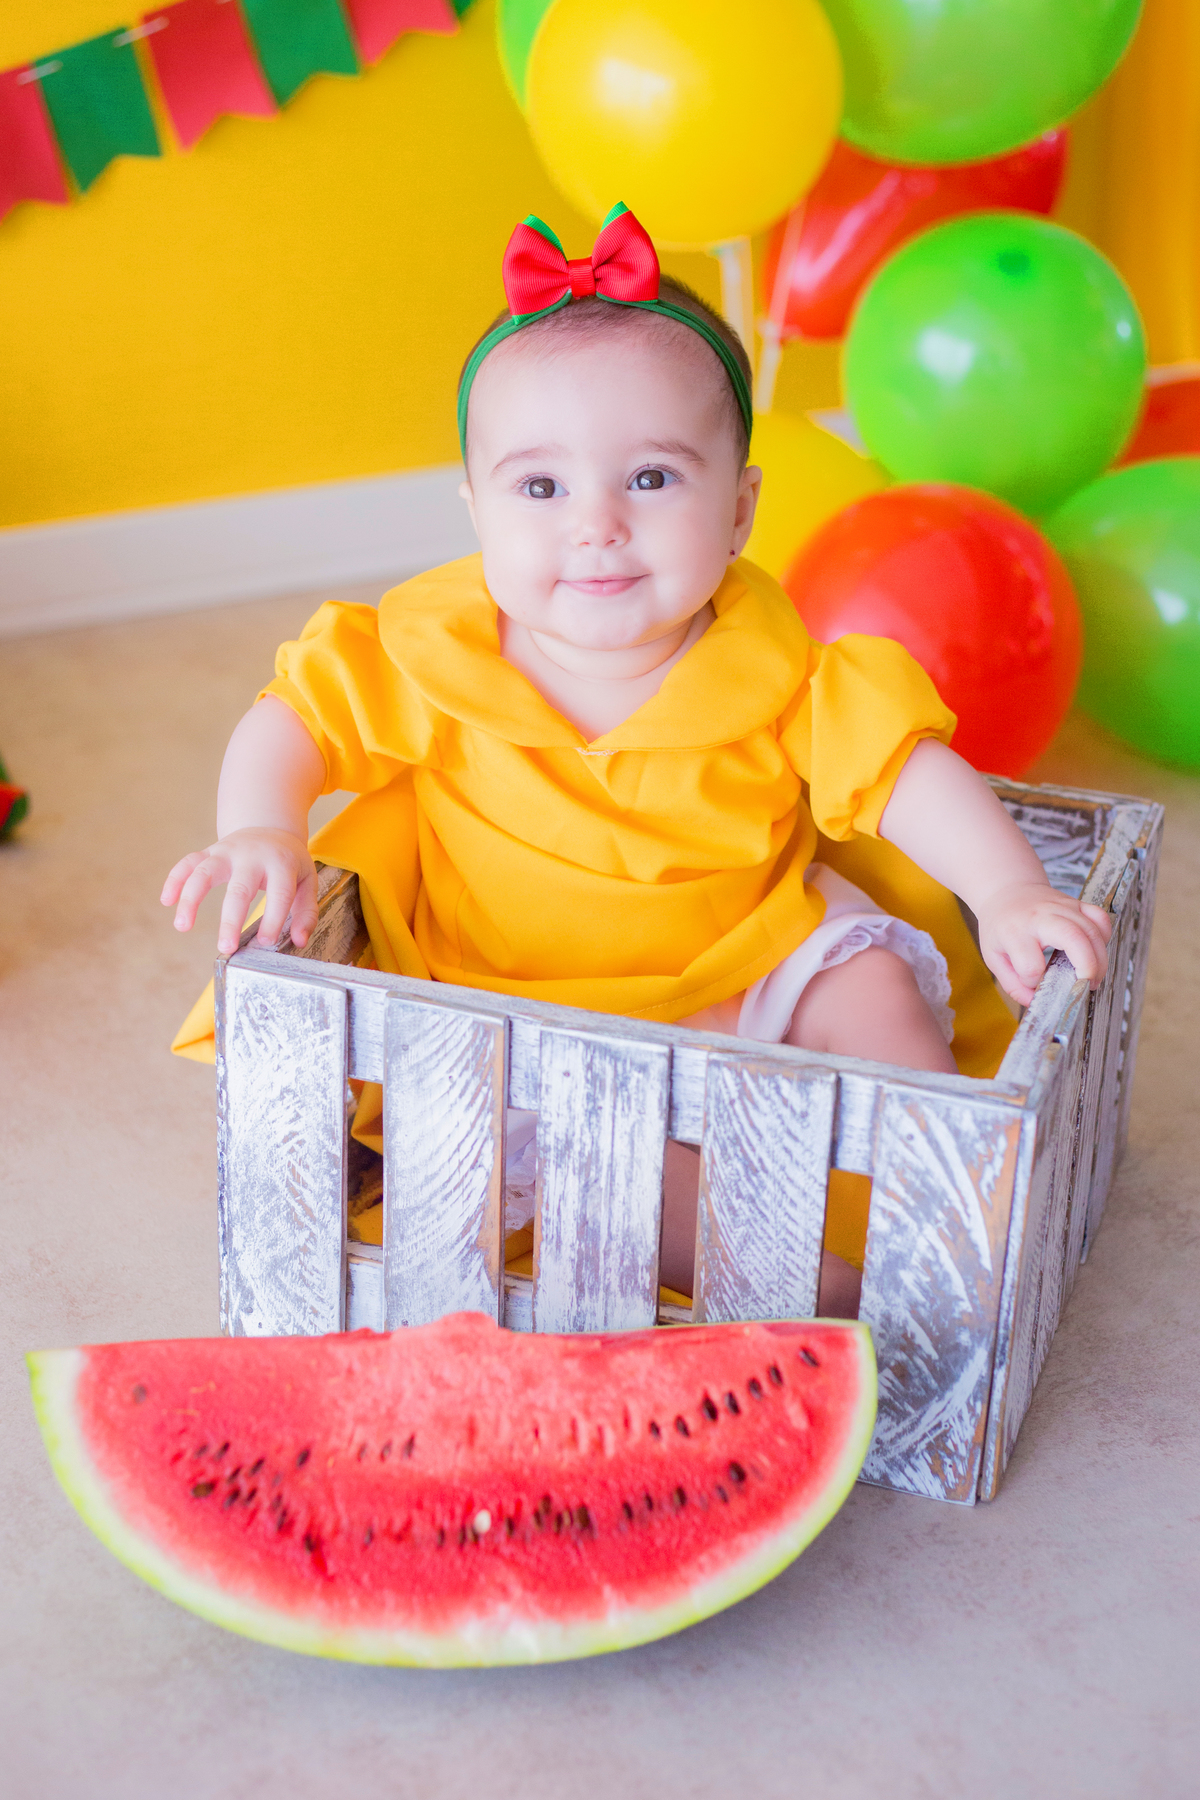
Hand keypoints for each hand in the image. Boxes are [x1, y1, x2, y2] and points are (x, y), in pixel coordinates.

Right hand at [161, 827, 317, 955]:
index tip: (265, 942)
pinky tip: (167, 901)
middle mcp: (252, 856)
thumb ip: (306, 912)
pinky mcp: (210, 851)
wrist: (270, 828)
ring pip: (204, 872)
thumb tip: (299, 941)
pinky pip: (187, 863)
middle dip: (231, 919)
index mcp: (281, 864)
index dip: (273, 919)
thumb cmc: (288, 863)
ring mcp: (227, 852)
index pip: (279, 894)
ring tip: (182, 926)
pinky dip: (174, 880)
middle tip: (225, 947)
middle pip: (239, 888)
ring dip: (190, 899)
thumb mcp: (307, 881)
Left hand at [976, 881, 1112, 1006]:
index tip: (1033, 981)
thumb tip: (1037, 1003)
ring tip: (1092, 978)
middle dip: (1087, 967)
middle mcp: (1040, 917)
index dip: (1034, 981)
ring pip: (1092, 930)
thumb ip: (1013, 984)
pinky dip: (1104, 937)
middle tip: (1086, 986)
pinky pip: (1100, 918)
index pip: (1030, 966)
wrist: (1007, 892)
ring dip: (1099, 959)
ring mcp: (1062, 907)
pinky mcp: (1077, 904)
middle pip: (1073, 938)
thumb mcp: (994, 957)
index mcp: (1014, 931)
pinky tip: (1095, 952)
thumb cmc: (1001, 927)